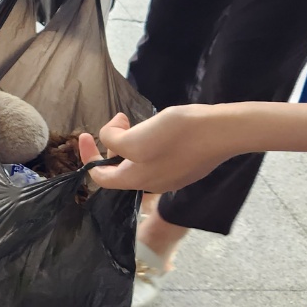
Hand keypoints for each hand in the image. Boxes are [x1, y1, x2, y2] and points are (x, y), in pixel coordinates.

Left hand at [77, 106, 240, 193]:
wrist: (222, 132)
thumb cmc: (178, 134)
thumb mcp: (135, 138)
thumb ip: (114, 141)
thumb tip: (110, 138)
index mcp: (136, 179)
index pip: (100, 177)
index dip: (88, 156)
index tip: (84, 134)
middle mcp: (152, 184)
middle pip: (120, 169)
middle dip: (112, 145)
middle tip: (120, 122)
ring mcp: (172, 178)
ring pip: (139, 162)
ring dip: (130, 142)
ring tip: (138, 122)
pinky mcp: (186, 168)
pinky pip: (157, 158)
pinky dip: (149, 143)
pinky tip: (158, 128)